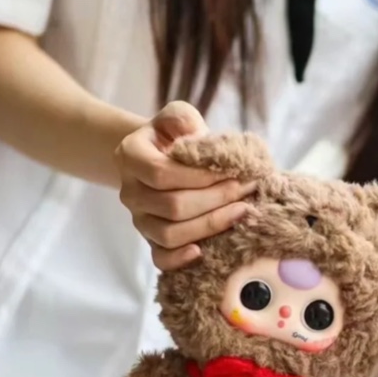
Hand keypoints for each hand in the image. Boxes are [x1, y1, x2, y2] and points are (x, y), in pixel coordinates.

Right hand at [115, 101, 256, 270]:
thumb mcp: (176, 117)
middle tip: (247, 189)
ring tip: (241, 212)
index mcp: (130, 157)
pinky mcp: (150, 240)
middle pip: (172, 206)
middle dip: (216, 199)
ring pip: (170, 234)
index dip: (200, 176)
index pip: (162, 173)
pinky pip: (160, 259)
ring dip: (210, 225)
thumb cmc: (174, 137)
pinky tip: (203, 251)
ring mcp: (139, 219)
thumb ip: (182, 118)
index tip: (233, 170)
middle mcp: (129, 192)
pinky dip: (180, 259)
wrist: (160, 159)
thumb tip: (198, 137)